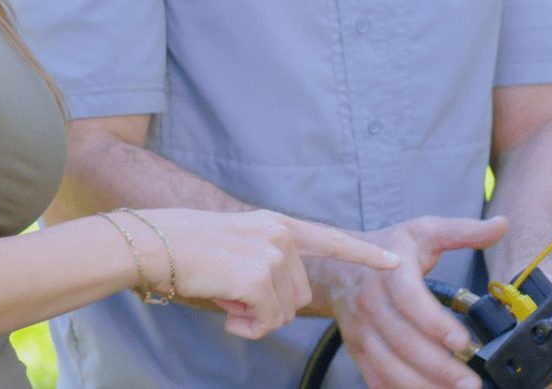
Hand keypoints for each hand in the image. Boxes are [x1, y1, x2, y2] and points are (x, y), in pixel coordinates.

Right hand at [129, 209, 400, 340]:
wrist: (156, 244)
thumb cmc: (189, 252)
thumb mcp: (239, 247)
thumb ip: (267, 265)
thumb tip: (278, 305)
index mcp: (278, 225)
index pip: (330, 238)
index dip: (363, 254)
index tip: (395, 261)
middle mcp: (281, 236)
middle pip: (300, 295)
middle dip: (272, 308)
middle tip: (236, 299)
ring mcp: (271, 255)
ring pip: (283, 312)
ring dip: (255, 317)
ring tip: (226, 296)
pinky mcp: (258, 277)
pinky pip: (265, 321)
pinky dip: (245, 325)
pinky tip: (225, 307)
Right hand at [310, 215, 510, 388]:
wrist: (338, 266)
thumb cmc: (389, 249)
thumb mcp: (423, 231)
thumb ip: (463, 231)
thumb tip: (502, 225)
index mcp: (389, 271)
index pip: (410, 300)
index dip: (434, 323)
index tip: (463, 341)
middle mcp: (371, 303)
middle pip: (402, 341)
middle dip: (438, 367)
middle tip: (471, 382)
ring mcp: (362, 330)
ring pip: (388, 366)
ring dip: (422, 384)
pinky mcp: (358, 350)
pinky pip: (376, 377)